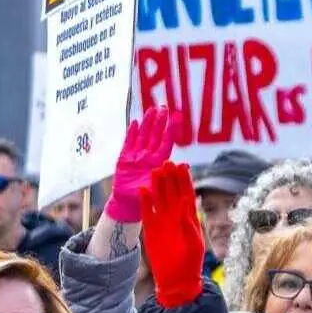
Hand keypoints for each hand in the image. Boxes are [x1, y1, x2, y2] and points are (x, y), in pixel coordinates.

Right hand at [106, 106, 177, 222]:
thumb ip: (172, 175)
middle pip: (155, 135)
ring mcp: (136, 156)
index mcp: (159, 162)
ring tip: (151, 110)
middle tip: (164, 107)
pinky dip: (131, 132)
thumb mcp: (162, 187)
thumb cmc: (147, 199)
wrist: (128, 205)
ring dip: (147, 123)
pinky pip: (128, 142)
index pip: (166, 141)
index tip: (177, 116)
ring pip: (143, 135)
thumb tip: (187, 165)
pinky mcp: (124, 158)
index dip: (171, 128)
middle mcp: (149, 156)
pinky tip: (134, 122)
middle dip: (159, 121)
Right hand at [140, 161, 205, 308]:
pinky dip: (145, 201)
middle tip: (167, 162)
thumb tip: (186, 207)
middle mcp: (176, 216)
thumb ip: (190, 225)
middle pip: (172, 192)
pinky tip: (142, 189)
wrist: (177, 279)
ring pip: (159, 198)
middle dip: (170, 177)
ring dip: (157, 185)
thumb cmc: (191, 262)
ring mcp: (163, 221)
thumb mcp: (195, 243)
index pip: (187, 193)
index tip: (183, 165)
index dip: (185, 180)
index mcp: (189, 217)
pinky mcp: (151, 229)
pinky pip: (147, 212)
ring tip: (155, 171)